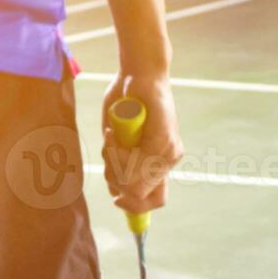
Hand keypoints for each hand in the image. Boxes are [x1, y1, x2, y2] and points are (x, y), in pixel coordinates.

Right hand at [102, 72, 182, 217]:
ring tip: (111, 137)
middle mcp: (168, 159)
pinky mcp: (163, 139)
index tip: (116, 199)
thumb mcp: (119, 142)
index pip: (154, 200)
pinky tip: (112, 132)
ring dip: (112, 161)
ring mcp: (168, 150)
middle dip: (115, 180)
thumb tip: (117, 195)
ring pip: (132, 181)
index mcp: (160, 163)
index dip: (134, 206)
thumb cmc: (126, 104)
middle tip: (109, 152)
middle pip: (137, 195)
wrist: (138, 72)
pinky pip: (133, 164)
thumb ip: (121, 167)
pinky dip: (115, 151)